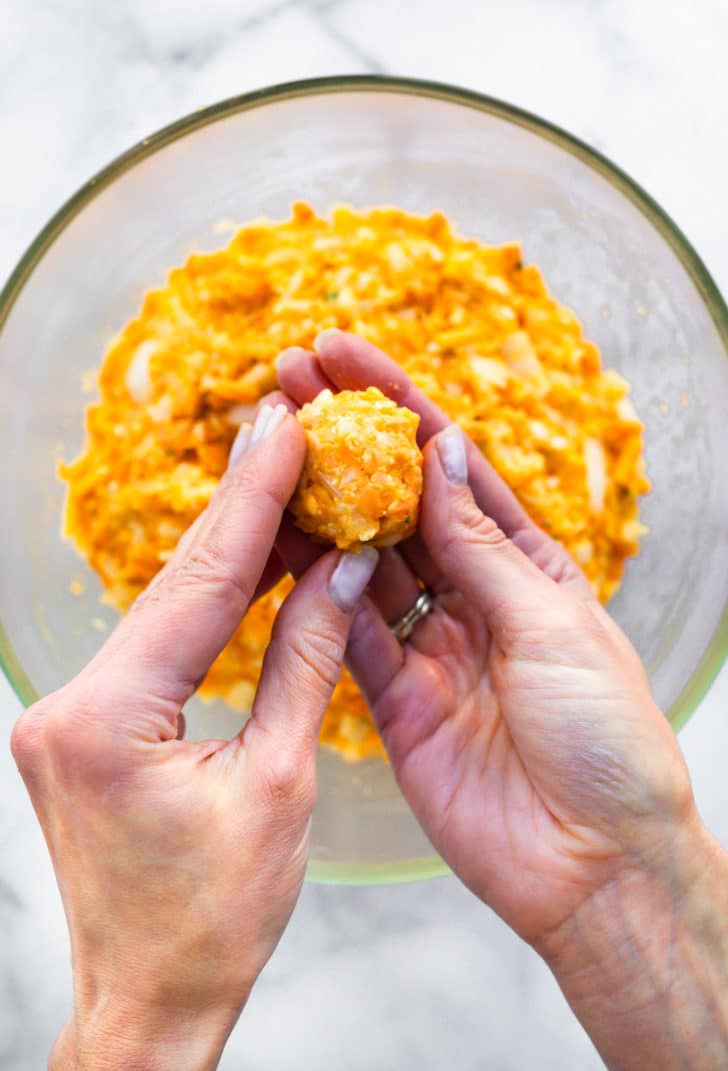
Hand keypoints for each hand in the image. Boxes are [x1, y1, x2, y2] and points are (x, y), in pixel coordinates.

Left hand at [11, 402, 376, 1070]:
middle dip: (241, 506)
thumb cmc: (215, 920)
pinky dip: (209, 604)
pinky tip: (251, 563)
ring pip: (165, 608)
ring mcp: (69, 711)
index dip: (255, 498)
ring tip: (284, 477)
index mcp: (111, 717)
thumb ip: (305, 662)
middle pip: (176, 582)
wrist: (149, 1001)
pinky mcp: (84, 725)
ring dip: (230, 550)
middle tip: (287, 428)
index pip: (202, 581)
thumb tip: (342, 571)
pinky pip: (157, 644)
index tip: (288, 428)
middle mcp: (72, 701)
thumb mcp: (278, 784)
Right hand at [278, 332, 727, 1068]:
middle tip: (287, 381)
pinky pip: (346, 632)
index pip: (454, 465)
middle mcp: (475, 597)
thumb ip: (481, 547)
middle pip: (398, 502)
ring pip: (363, 559)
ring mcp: (430, 646)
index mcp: (529, 565)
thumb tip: (445, 455)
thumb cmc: (606, 738)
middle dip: (346, 439)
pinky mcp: (394, 699)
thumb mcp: (550, 623)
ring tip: (270, 449)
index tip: (344, 351)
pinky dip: (317, 590)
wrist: (592, 863)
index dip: (399, 403)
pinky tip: (282, 542)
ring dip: (320, 505)